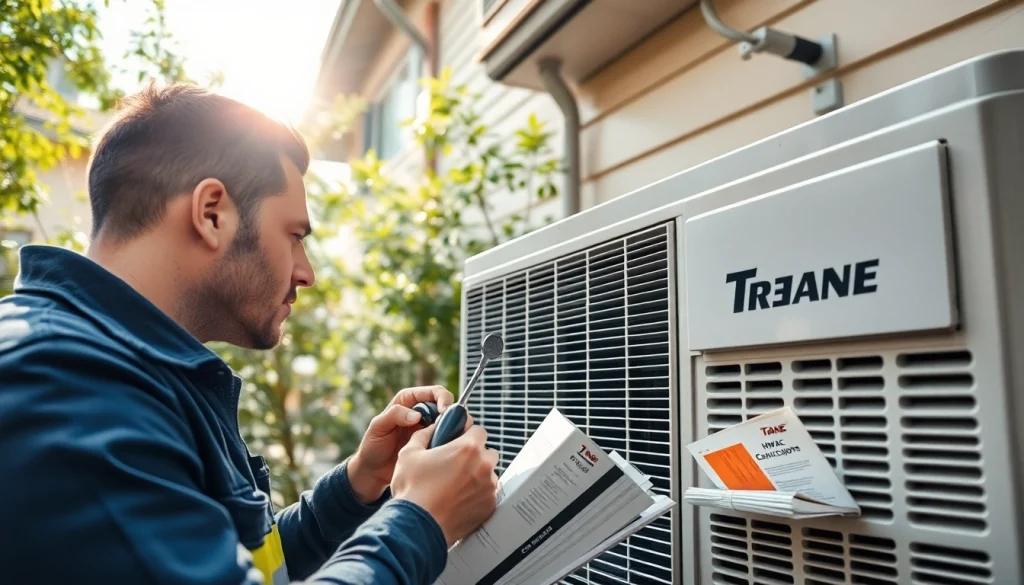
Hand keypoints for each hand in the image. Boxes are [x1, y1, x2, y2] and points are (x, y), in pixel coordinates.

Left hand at [347, 385, 454, 502]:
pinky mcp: (431, 441)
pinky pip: (445, 437)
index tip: (444, 411)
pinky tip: (446, 446)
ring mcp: (427, 427)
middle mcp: (419, 411)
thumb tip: (417, 415)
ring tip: (450, 436)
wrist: (374, 471)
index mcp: (407, 400)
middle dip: (451, 412)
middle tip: (452, 425)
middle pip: (444, 405)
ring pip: (447, 421)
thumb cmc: (372, 447)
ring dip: (451, 426)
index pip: (431, 392)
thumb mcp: (378, 427)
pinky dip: (449, 439)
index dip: (442, 398)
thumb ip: (394, 415)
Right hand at [391, 423, 498, 545]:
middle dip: (475, 455)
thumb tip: (431, 429)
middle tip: (456, 465)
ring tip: (456, 485)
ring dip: (478, 475)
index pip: (479, 430)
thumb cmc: (413, 491)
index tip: (459, 441)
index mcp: (468, 448)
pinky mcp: (489, 506)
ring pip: (489, 474)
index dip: (467, 434)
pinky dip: (478, 494)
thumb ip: (423, 435)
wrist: (418, 527)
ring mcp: (489, 487)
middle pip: (487, 452)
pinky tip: (460, 499)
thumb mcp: (409, 453)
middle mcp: (484, 465)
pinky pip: (488, 493)